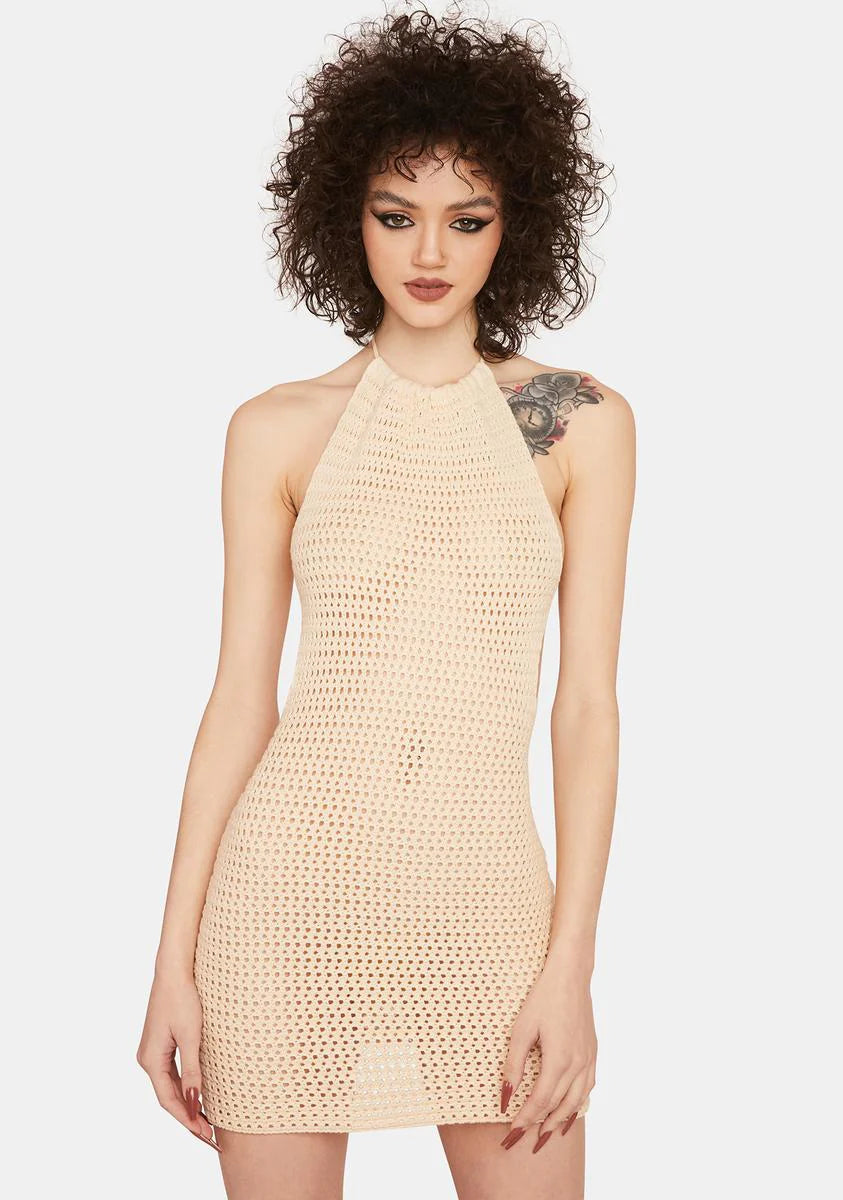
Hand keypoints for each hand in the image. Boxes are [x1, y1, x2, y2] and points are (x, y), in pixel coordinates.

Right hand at [136, 968, 219, 1152]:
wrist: (174, 971)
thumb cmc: (182, 999)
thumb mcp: (191, 1037)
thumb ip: (192, 1071)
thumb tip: (194, 1103)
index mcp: (151, 1060)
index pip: (169, 1101)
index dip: (187, 1120)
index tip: (206, 1135)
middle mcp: (147, 1059)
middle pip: (168, 1098)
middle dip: (189, 1118)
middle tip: (211, 1137)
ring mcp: (152, 1052)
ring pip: (169, 1088)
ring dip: (187, 1105)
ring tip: (208, 1124)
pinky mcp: (160, 1045)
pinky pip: (171, 1075)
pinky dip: (184, 1090)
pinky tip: (198, 1099)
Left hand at [499, 965, 595, 1151]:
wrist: (570, 976)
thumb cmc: (542, 998)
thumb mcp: (521, 1029)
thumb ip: (514, 1065)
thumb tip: (505, 1097)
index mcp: (559, 1060)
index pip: (539, 1102)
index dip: (524, 1120)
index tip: (511, 1133)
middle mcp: (578, 1065)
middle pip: (558, 1106)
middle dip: (540, 1127)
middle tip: (524, 1143)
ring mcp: (588, 1059)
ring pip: (576, 1102)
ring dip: (560, 1121)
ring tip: (546, 1136)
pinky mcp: (593, 1052)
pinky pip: (588, 1088)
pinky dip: (578, 1105)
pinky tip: (570, 1112)